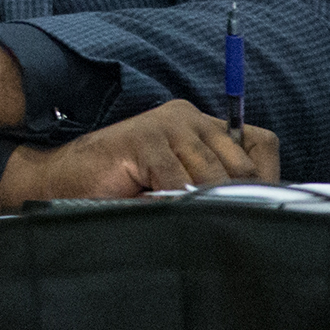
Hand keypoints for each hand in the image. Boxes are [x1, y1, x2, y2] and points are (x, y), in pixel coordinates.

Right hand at [0, 100, 280, 206]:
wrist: (63, 182)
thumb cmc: (125, 189)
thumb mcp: (182, 185)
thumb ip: (217, 184)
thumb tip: (265, 204)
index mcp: (201, 124)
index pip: (261, 144)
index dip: (263, 178)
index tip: (244, 205)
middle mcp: (189, 117)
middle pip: (242, 165)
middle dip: (228, 198)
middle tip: (200, 212)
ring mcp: (166, 125)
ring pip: (213, 178)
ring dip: (195, 203)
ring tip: (168, 206)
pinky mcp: (145, 139)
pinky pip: (179, 183)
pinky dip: (170, 203)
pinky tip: (149, 201)